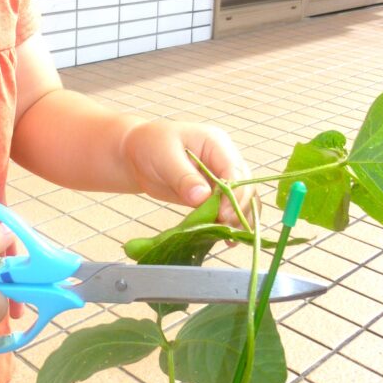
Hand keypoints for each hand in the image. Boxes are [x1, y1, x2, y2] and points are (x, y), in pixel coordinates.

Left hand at [122, 120, 254, 226]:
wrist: (138, 154)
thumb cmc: (150, 146)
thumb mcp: (164, 157)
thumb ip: (184, 177)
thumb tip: (203, 197)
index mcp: (216, 143)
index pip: (235, 170)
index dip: (233, 194)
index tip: (222, 215)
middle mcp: (225, 159)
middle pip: (245, 186)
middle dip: (238, 209)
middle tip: (223, 228)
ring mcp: (222, 176)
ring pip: (242, 200)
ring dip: (238, 219)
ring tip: (228, 238)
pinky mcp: (214, 193)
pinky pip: (229, 208)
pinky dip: (229, 222)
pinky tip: (225, 239)